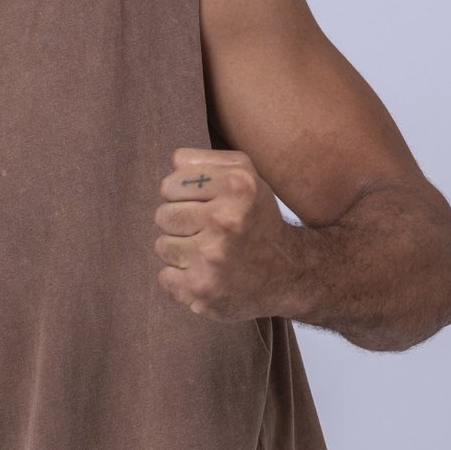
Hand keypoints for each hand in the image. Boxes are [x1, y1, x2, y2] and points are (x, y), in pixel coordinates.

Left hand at [155, 148, 295, 320]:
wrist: (288, 273)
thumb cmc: (257, 219)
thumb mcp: (245, 176)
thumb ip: (205, 161)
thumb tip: (174, 163)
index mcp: (236, 186)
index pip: (169, 186)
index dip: (181, 195)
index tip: (202, 205)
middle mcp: (225, 221)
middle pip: (162, 216)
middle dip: (180, 223)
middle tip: (207, 231)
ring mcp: (212, 257)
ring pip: (162, 246)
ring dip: (180, 251)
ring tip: (208, 252)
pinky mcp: (202, 289)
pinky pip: (165, 277)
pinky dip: (181, 278)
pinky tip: (206, 273)